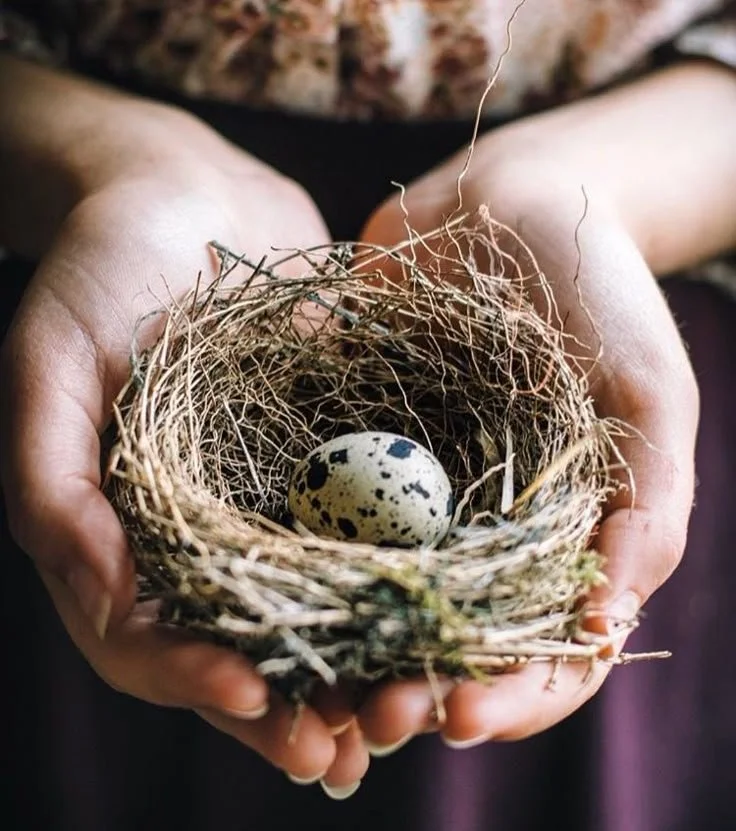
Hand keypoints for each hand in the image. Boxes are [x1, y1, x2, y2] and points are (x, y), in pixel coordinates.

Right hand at [0, 96, 367, 790]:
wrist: (189, 191)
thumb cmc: (102, 264)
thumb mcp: (51, 360)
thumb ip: (54, 484)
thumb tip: (103, 603)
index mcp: (119, 526)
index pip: (147, 637)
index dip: (193, 678)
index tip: (254, 697)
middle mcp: (192, 528)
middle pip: (236, 645)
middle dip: (284, 708)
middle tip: (342, 752)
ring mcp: (260, 500)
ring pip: (305, 612)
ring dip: (348, 671)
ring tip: (400, 711)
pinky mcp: (321, 463)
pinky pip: (357, 537)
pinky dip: (391, 587)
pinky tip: (436, 617)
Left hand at [354, 116, 699, 750]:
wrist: (510, 201)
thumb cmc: (598, 293)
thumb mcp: (649, 395)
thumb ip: (649, 507)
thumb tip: (604, 626)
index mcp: (559, 532)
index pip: (540, 654)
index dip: (506, 695)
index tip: (457, 709)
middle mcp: (482, 527)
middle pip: (449, 641)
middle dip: (415, 689)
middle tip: (372, 714)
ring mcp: (414, 494)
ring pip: (376, 597)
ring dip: (350, 649)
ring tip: (318, 678)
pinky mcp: (354, 448)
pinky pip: (323, 515)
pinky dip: (298, 557)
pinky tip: (265, 586)